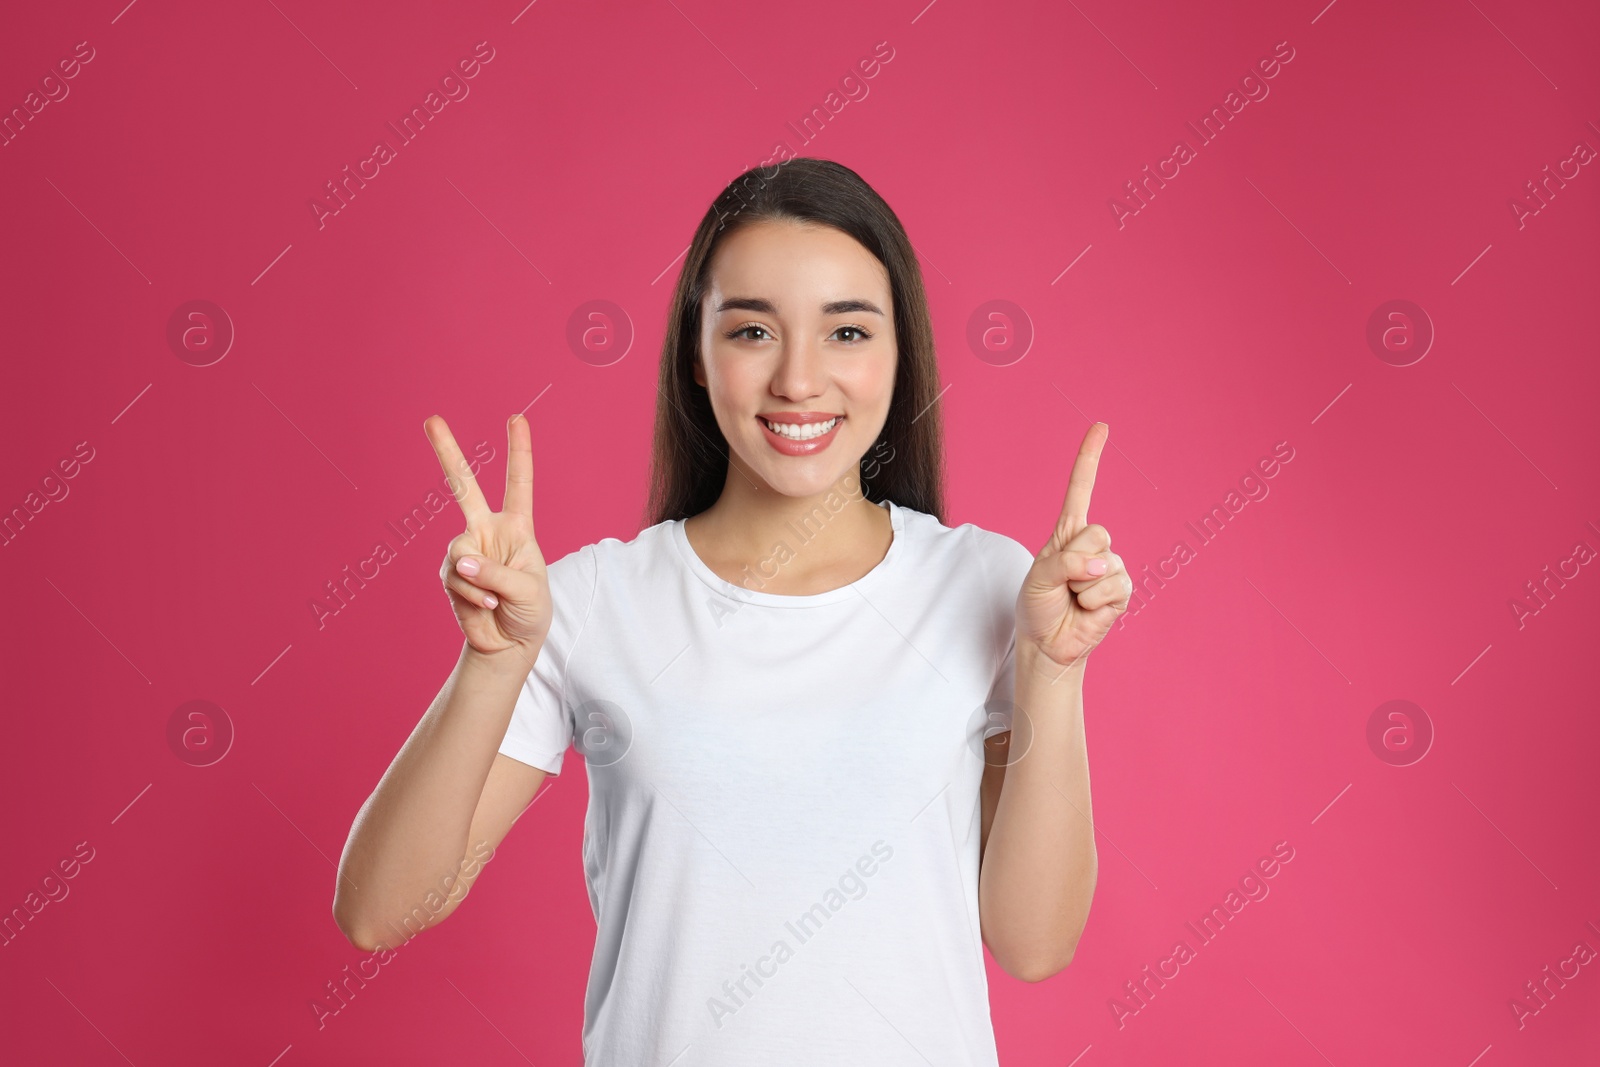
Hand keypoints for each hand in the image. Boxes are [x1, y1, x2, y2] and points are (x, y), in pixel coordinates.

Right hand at [425, 413, 550, 658]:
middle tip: (431, 419)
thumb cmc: (529, 611)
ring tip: (496, 600)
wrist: (508, 644)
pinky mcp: (449, 575)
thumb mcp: (528, 590)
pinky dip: (472, 596)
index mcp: (516, 527)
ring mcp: (465, 551)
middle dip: (447, 453)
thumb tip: (461, 562)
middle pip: (463, 487)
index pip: (518, 483)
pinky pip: (455, 579)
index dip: (518, 451)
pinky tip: (485, 606)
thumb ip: (497, 573)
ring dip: (479, 582)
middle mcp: (487, 532)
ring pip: (460, 552)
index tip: (516, 418)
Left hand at [1015, 422, 1132, 671]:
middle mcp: (1092, 545)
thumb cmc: (1038, 606)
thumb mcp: (1038, 578)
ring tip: (1073, 599)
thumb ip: (1065, 563)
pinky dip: (1094, 602)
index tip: (1101, 426)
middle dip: (1074, 560)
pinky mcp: (1122, 590)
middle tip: (1063, 583)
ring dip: (1081, 587)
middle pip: (1096, 532)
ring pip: (1103, 564)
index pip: (1081, 489)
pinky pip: (1112, 586)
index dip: (1090, 458)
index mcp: (1067, 533)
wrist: (1048, 643)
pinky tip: (1086, 610)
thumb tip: (1101, 565)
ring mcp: (1110, 566)